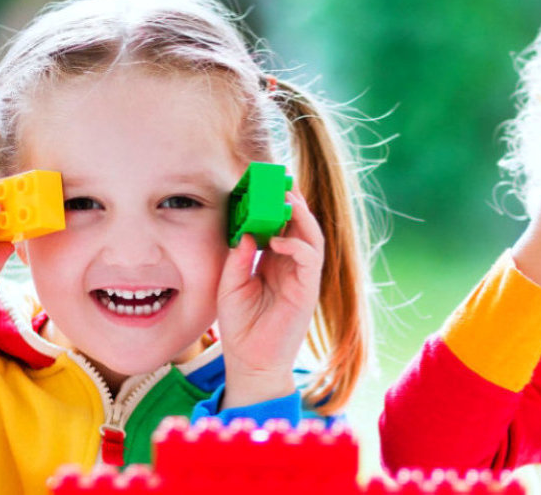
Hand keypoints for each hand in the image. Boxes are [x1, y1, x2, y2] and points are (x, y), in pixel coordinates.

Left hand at [216, 192, 323, 408]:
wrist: (250, 362)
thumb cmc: (240, 327)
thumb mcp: (230, 285)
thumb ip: (238, 258)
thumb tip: (244, 232)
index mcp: (274, 261)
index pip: (279, 225)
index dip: (273, 204)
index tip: (261, 183)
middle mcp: (291, 265)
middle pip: (299, 224)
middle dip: (292, 200)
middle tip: (278, 178)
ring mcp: (302, 277)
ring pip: (311, 236)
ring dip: (301, 215)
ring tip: (285, 198)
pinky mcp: (308, 290)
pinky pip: (310, 260)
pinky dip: (297, 245)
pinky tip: (278, 241)